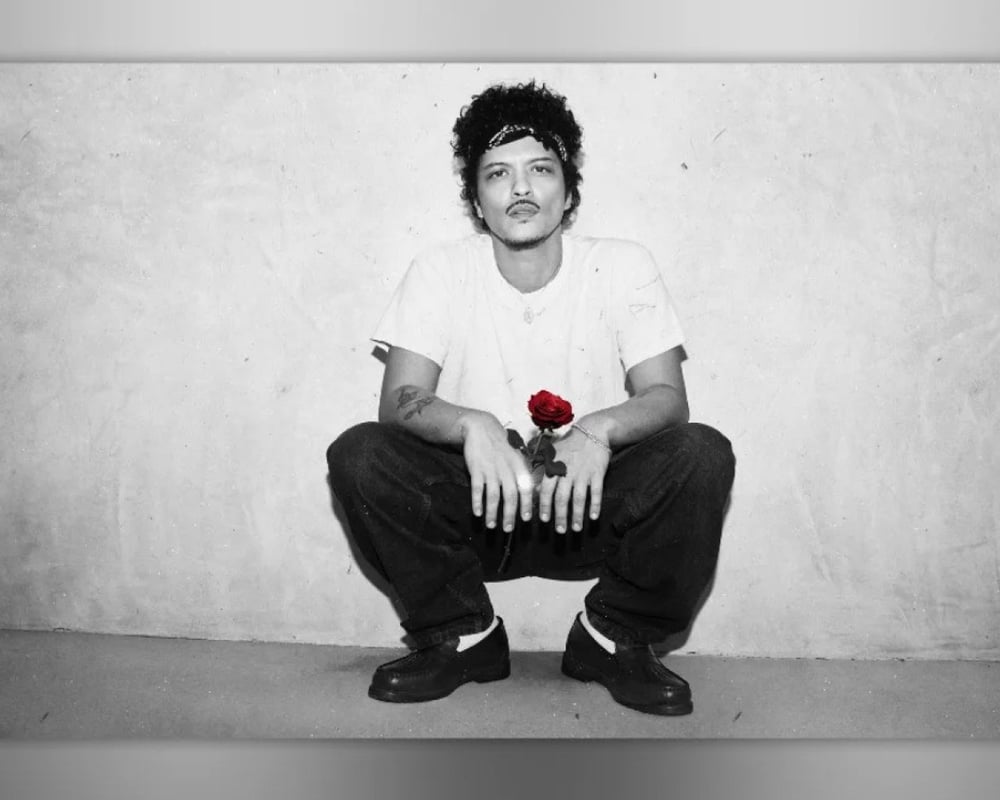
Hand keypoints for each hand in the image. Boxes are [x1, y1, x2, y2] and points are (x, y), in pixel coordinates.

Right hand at [461, 412, 533, 531]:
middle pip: (510, 496)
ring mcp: (491, 469)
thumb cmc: (502, 446)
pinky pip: (477, 489)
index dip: (526, 505)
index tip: (526, 519)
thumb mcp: (517, 456)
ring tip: (491, 525)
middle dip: (509, 515)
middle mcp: (507, 469)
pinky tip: (477, 513)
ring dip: (492, 512)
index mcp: (519, 466)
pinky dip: (477, 501)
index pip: (526, 489)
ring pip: (493, 496)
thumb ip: (523, 474)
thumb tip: (531, 495)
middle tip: (508, 529)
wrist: (482, 428)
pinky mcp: (477, 469)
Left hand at [538, 425, 610, 533]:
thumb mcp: (553, 454)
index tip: (544, 520)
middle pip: (562, 498)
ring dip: (577, 515)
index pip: (546, 491)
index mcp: (554, 468)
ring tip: (576, 529)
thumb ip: (543, 471)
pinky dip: (595, 505)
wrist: (592, 432)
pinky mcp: (597, 473)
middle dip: (560, 516)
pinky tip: (593, 517)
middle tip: (559, 531)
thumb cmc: (570, 445)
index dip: (544, 506)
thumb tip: (535, 488)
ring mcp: (583, 473)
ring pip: (578, 498)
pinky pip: (596, 492)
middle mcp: (567, 472)